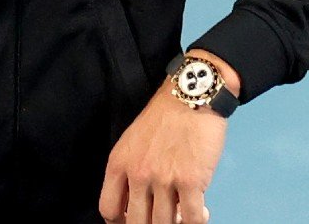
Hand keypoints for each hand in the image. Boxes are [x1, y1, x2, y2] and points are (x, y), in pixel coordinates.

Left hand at [98, 53, 234, 223]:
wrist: (191, 96)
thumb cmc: (164, 117)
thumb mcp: (132, 142)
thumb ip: (129, 171)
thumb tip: (139, 203)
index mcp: (119, 164)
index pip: (108, 209)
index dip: (120, 223)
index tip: (132, 221)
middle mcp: (138, 174)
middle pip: (136, 223)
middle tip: (163, 218)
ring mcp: (164, 179)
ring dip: (175, 223)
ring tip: (181, 214)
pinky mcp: (191, 181)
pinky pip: (191, 219)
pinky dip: (196, 221)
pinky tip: (200, 212)